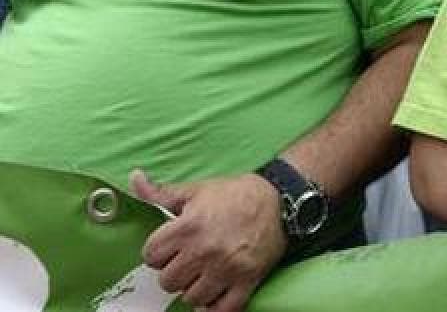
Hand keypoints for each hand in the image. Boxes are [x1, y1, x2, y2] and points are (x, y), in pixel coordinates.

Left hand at [132, 169, 285, 311]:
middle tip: (187, 261)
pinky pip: (223, 309)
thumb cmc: (236, 195)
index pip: (151, 256)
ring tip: (203, 274)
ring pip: (191, 297)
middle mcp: (205, 250)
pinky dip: (215, 307)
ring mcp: (227, 268)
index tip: (170, 248)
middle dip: (175, 271)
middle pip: (168, 281)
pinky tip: (214, 294)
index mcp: (189, 227)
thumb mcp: (197, 190)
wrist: (280, 201)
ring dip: (194, 288)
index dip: (158, 252)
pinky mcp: (247, 280)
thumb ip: (161, 192)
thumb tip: (135, 178)